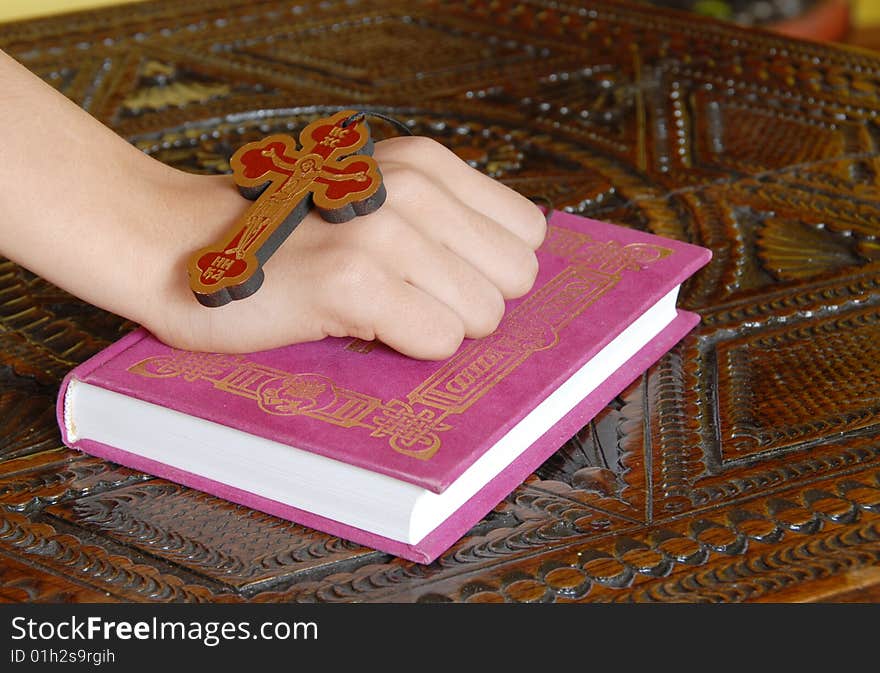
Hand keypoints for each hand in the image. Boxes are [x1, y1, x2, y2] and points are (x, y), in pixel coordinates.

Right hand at [154, 136, 546, 358]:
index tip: (440, 277)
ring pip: (483, 316)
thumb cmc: (285, 236)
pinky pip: (438, 340)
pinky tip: (353, 323)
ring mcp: (384, 230)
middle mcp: (413, 185)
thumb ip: (444, 221)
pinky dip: (403, 347)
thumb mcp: (373, 198)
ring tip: (372, 306)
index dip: (486, 269)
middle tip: (403, 294)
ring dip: (432, 327)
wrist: (183, 243)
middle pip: (515, 279)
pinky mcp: (353, 280)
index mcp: (426, 161)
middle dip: (466, 302)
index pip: (528, 234)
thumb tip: (516, 280)